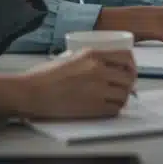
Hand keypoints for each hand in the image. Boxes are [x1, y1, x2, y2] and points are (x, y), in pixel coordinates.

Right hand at [18, 48, 136, 118]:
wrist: (31, 92)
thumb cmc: (44, 75)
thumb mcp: (69, 57)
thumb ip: (88, 59)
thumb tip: (104, 64)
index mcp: (92, 54)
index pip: (126, 57)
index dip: (131, 65)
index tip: (129, 70)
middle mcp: (98, 70)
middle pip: (128, 77)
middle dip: (128, 83)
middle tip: (122, 87)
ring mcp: (97, 89)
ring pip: (124, 94)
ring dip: (122, 97)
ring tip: (114, 98)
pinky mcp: (93, 107)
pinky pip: (115, 109)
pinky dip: (114, 109)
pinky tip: (107, 107)